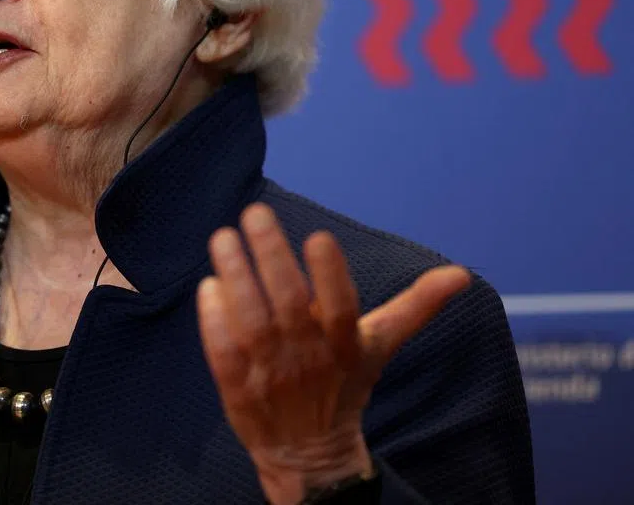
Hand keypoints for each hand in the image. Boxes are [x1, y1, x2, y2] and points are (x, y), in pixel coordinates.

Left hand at [196, 203, 470, 504]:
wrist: (312, 455)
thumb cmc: (344, 384)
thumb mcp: (378, 345)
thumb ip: (414, 307)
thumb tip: (461, 273)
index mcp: (344, 345)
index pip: (341, 307)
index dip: (331, 275)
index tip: (319, 237)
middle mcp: (307, 358)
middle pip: (288, 304)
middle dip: (270, 256)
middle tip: (254, 213)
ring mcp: (269, 374)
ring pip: (250, 322)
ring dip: (235, 278)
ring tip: (223, 237)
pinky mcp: (237, 390)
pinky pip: (222, 353)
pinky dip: (214, 321)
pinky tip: (207, 287)